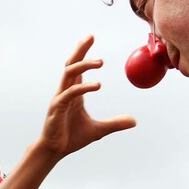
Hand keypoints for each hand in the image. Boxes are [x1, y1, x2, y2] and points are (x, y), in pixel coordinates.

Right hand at [40, 35, 135, 158]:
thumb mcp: (99, 130)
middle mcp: (65, 92)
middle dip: (80, 50)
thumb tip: (134, 121)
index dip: (83, 53)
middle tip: (91, 36)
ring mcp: (60, 99)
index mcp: (73, 93)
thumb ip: (115, 123)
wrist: (55, 151)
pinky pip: (70, 93)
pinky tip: (97, 85)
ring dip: (83, 65)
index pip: (77, 68)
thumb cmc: (72, 138)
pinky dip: (83, 87)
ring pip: (69, 74)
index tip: (91, 39)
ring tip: (100, 62)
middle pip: (71, 64)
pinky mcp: (57, 108)